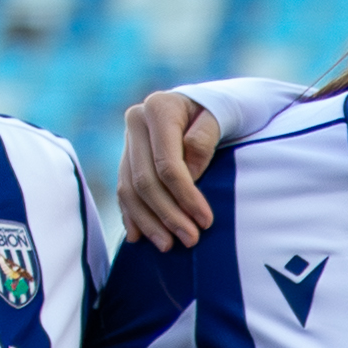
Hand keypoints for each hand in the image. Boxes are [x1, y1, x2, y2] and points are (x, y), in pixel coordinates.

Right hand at [118, 91, 229, 247]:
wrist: (208, 102)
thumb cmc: (223, 110)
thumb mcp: (224, 115)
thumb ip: (206, 138)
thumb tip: (190, 172)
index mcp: (158, 109)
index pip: (167, 164)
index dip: (185, 196)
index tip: (205, 221)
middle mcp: (136, 121)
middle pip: (145, 181)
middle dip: (167, 215)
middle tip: (190, 240)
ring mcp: (128, 139)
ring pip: (129, 189)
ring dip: (148, 222)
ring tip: (168, 246)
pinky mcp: (127, 155)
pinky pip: (124, 190)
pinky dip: (132, 215)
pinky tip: (138, 237)